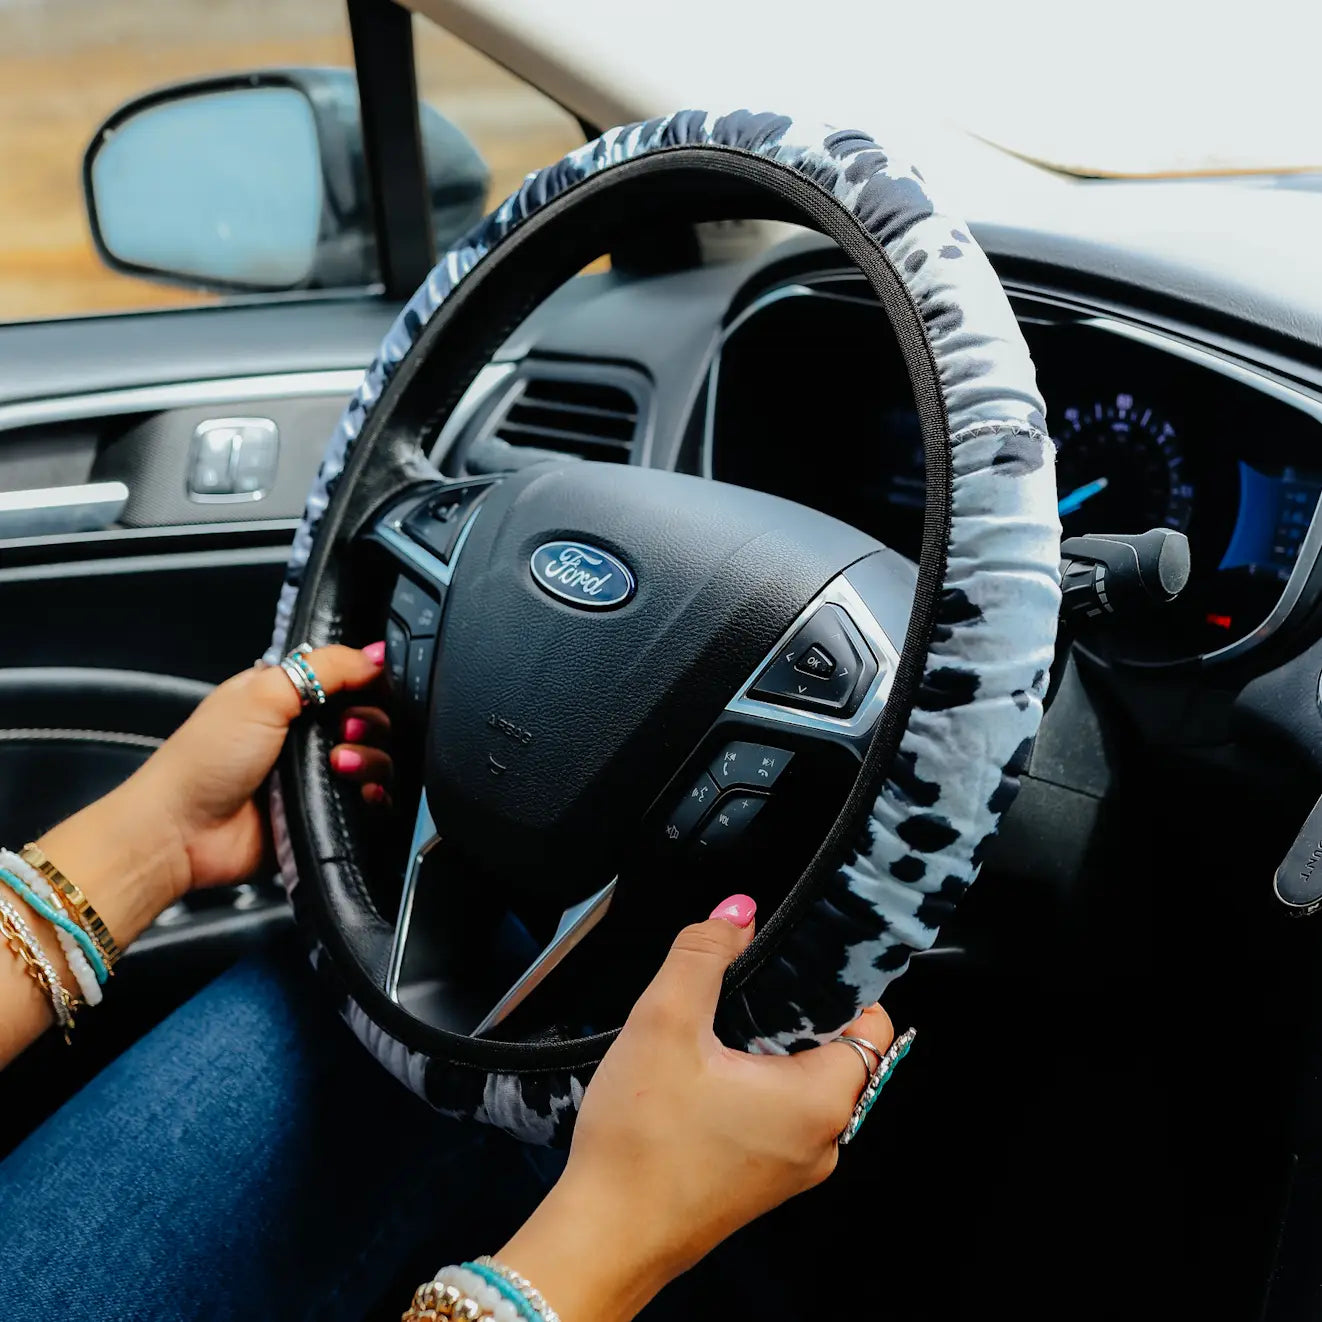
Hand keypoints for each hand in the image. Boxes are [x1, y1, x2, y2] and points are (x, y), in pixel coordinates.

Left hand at [131, 643, 389, 892]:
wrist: (182, 832)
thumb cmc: (207, 759)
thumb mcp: (262, 694)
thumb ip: (324, 667)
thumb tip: (377, 654)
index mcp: (288, 695)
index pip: (349, 678)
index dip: (369, 682)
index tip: (373, 691)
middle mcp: (306, 733)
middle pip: (371, 718)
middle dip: (369, 724)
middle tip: (346, 733)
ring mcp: (317, 774)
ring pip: (377, 759)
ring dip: (370, 760)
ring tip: (339, 767)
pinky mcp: (325, 811)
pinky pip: (371, 800)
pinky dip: (375, 794)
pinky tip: (361, 792)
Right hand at [499, 895, 893, 1321]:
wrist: (602, 1237)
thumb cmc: (640, 1147)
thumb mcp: (664, 1023)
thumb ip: (703, 954)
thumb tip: (736, 912)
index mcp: (819, 1103)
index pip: (872, 1025)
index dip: (846, 979)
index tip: (811, 950)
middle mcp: (821, 1142)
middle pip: (839, 1051)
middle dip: (799, 1009)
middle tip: (751, 979)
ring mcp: (792, 1167)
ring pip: (803, 1082)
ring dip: (770, 1047)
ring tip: (718, 1026)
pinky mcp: (760, 1179)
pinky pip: (777, 1113)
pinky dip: (753, 1082)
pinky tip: (704, 1072)